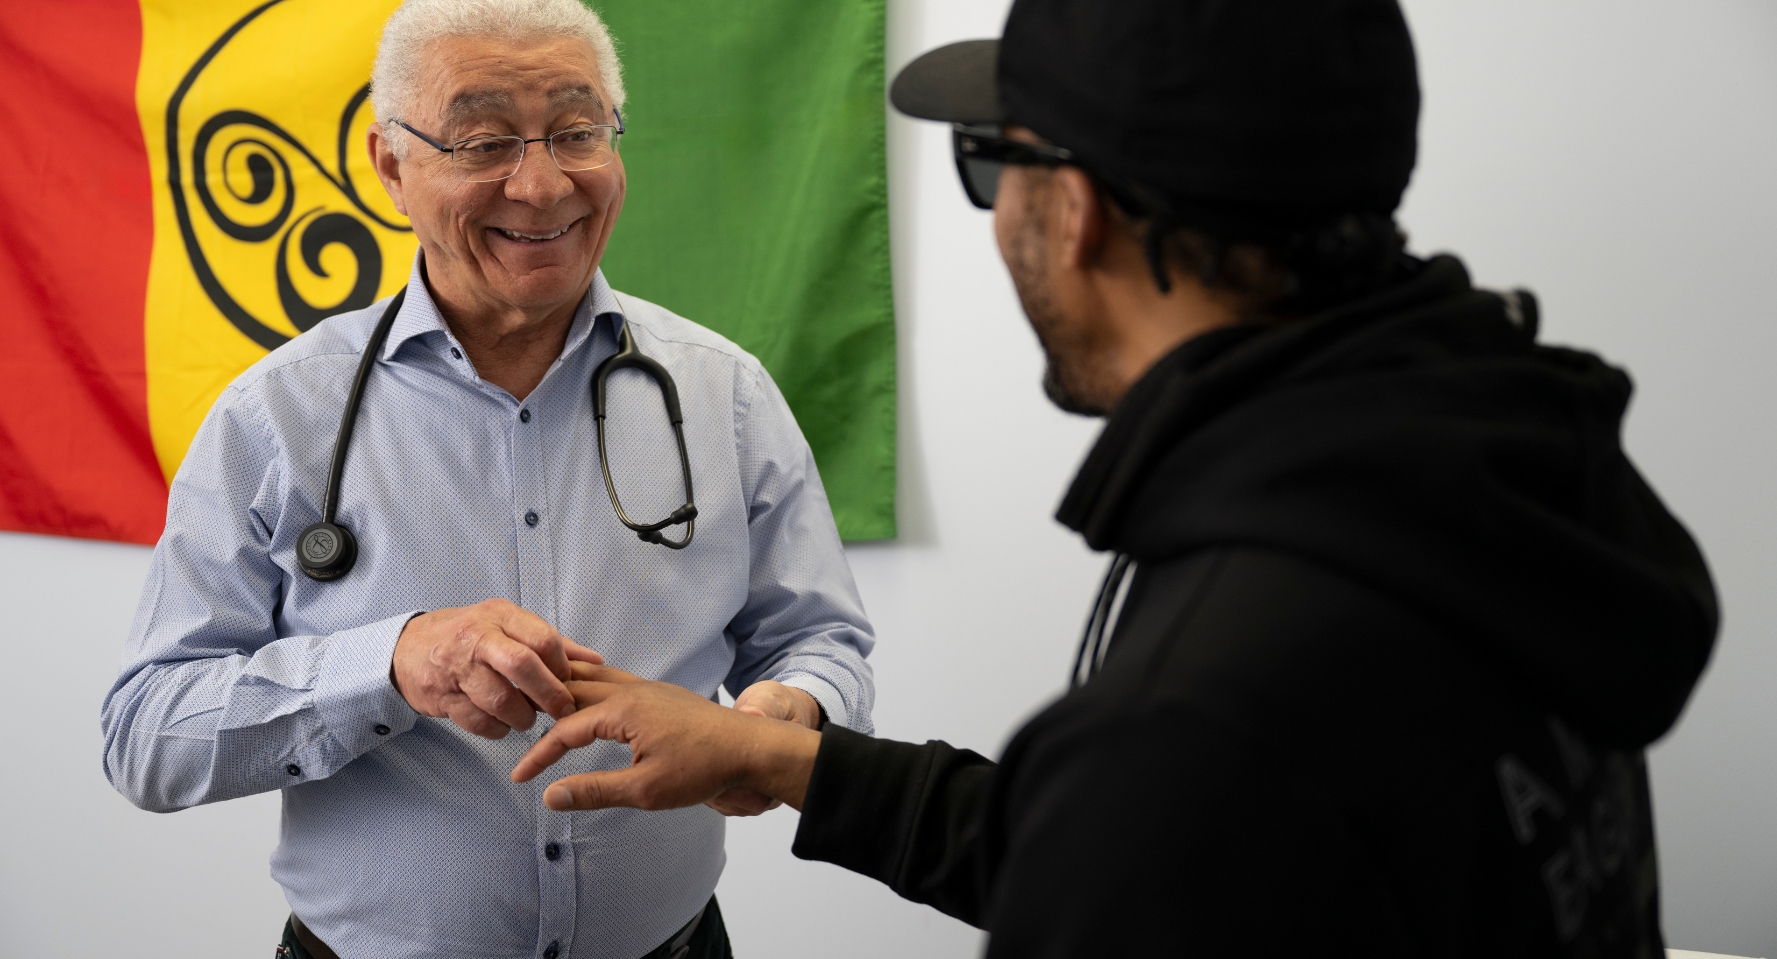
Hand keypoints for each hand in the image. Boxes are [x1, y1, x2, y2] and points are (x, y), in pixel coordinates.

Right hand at [391, 598, 603, 738]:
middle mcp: (477, 638)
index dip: (562, 666)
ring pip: (500, 700)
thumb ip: (552, 643)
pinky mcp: (442, 697)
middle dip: (549, 694)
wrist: (406, 649)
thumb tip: (595, 661)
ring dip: (522, 717)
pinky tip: (501, 724)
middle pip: (522, 666)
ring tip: (526, 718)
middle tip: (561, 711)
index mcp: (500, 616)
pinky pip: (478, 722)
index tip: (569, 682)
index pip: (543, 638)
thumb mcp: (508, 625)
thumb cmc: (467, 636)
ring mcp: (457, 668)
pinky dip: (496, 729)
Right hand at [511, 665, 821, 813]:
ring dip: (567, 690)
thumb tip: (551, 797)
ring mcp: (649, 689)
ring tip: (542, 701)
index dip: (539, 755)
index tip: (520, 777)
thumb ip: (595, 792)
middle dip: (542, 707)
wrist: (752, 749)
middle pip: (573, 690)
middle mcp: (632, 691)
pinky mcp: (662, 695)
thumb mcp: (645, 790)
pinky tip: (593, 700)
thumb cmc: (704, 768)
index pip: (565, 730)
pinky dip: (594, 687)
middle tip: (514, 720)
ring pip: (595, 680)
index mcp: (623, 711)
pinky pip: (616, 681)